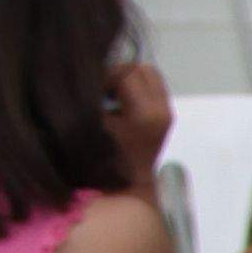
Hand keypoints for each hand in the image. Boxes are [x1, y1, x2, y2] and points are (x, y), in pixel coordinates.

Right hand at [102, 59, 172, 193]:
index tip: (92, 87)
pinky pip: (152, 85)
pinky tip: (122, 101)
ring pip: (148, 74)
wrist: (127, 183)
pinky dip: (136, 86)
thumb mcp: (91, 124)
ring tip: (111, 94)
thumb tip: (84, 72)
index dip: (105, 74)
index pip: (125, 73)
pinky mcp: (166, 113)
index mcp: (144, 113)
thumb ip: (91, 97)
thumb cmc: (103, 158)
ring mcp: (167, 111)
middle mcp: (161, 109)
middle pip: (140, 69)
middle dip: (117, 73)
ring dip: (128, 78)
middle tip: (101, 89)